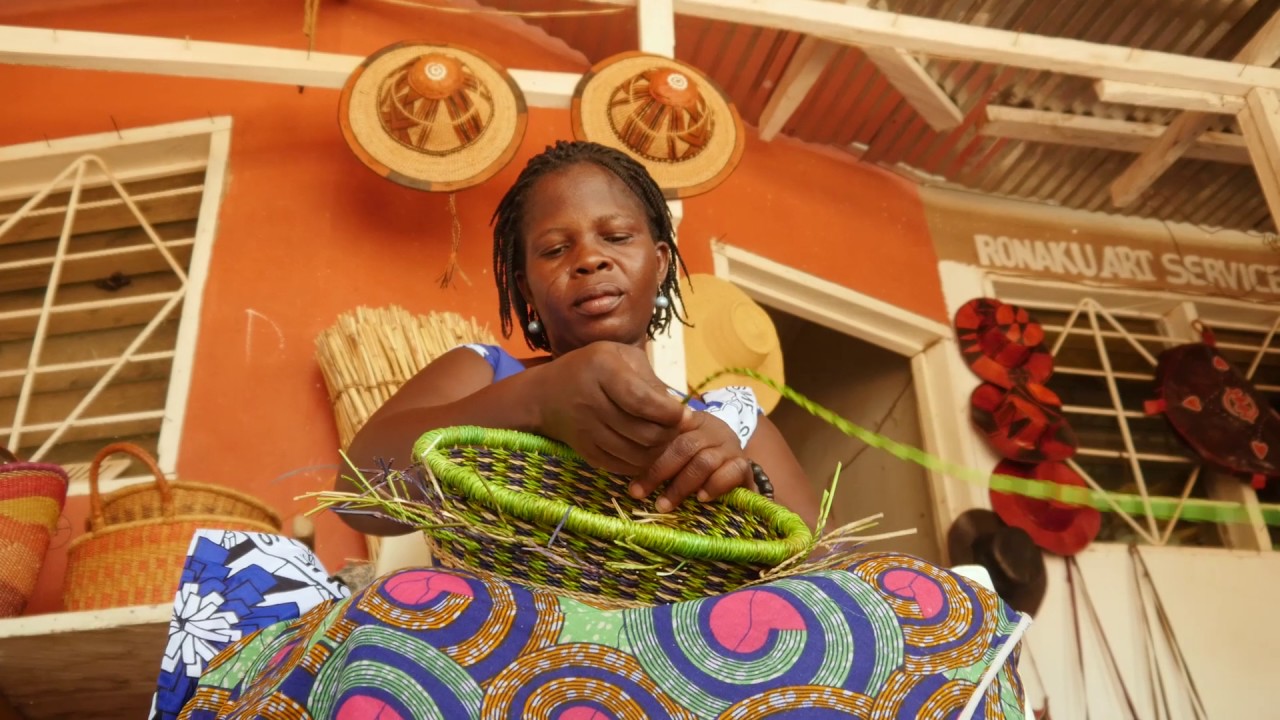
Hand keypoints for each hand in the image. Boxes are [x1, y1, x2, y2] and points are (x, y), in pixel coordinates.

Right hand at [534, 342, 685, 475]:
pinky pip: (622, 467)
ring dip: (658, 451)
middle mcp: (590, 401)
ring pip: (636, 455)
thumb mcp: (621, 356)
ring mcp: (585, 430)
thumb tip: (681, 414)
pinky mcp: (585, 452)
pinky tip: (645, 448)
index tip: (684, 414)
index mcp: (602, 369)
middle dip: (669, 434)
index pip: (642, 401)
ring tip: (662, 437)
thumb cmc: (593, 368)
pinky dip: (640, 463)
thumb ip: (651, 380)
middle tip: (675, 427)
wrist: (545, 395)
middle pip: (643, 433)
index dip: (669, 413)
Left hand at [632, 410, 754, 511]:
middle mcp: (712, 430)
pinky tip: (700, 498)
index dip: (647, 454)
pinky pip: (732, 472)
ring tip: (664, 504)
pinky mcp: (744, 466)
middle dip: (659, 472)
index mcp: (691, 422)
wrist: (739, 469)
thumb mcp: (677, 449)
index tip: (630, 479)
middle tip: (639, 494)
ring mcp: (730, 447)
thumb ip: (657, 451)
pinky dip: (714, 486)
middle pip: (684, 446)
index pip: (666, 429)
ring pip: (704, 461)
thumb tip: (624, 463)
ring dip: (681, 485)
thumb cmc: (699, 460)